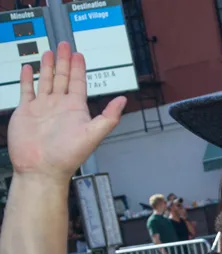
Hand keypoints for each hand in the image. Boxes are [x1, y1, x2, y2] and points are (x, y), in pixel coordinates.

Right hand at [8, 42, 125, 180]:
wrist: (41, 168)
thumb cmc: (67, 156)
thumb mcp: (93, 134)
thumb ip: (109, 117)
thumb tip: (124, 100)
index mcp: (76, 109)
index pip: (79, 83)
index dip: (79, 68)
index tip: (79, 54)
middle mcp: (60, 106)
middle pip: (63, 77)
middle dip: (64, 61)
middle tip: (65, 45)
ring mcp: (43, 107)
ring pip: (46, 81)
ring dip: (48, 66)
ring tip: (49, 52)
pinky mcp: (26, 111)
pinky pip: (27, 90)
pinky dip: (28, 79)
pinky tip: (29, 68)